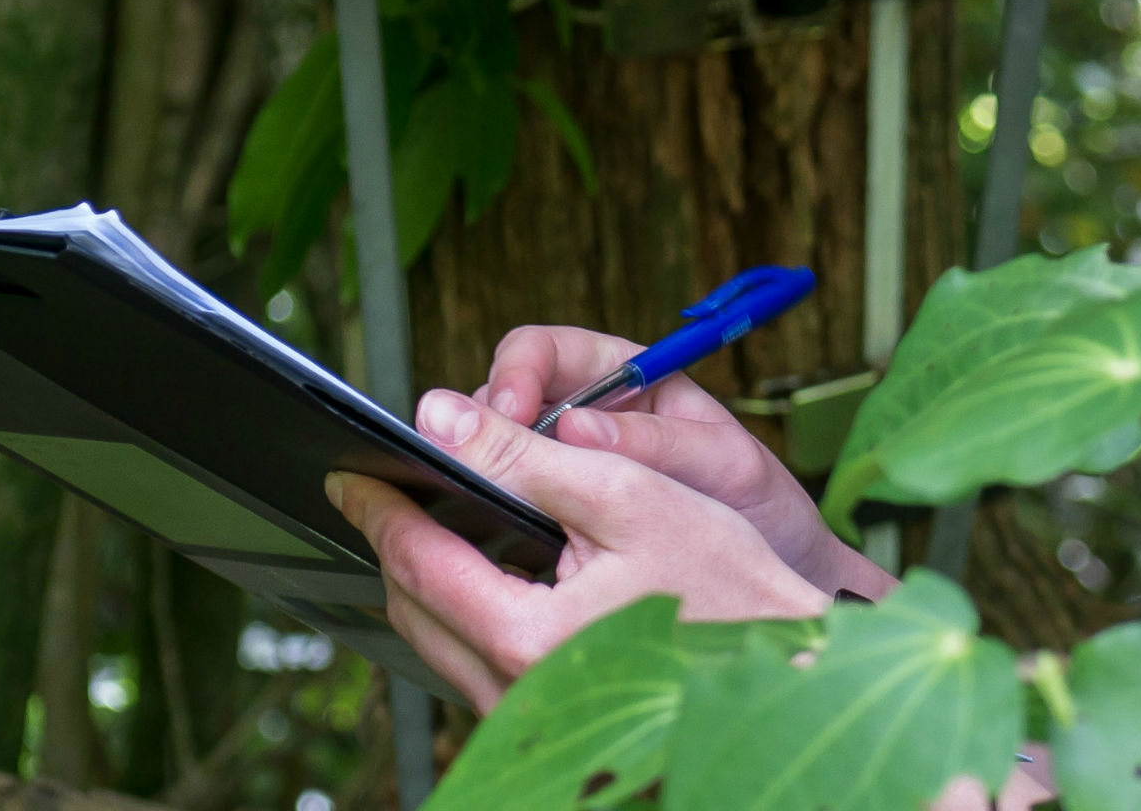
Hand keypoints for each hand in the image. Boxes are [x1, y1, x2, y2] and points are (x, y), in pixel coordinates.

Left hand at [327, 388, 834, 712]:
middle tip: (387, 491)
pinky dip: (466, 613)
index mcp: (525, 635)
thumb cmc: (730, 585)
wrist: (789, 669)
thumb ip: (526, 455)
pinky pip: (477, 665)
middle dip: (395, 545)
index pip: (417, 562)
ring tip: (432, 523)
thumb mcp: (629, 493)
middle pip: (414, 610)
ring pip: (439, 643)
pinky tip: (489, 574)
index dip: (379, 508)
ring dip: (428, 580)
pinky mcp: (547, 723)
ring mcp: (526, 716)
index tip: (351, 473)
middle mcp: (513, 691)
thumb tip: (442, 417)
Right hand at [475, 324, 894, 600]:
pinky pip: (513, 513)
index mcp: (623, 379)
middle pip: (503, 402)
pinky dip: (500, 523)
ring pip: (498, 459)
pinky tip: (505, 546)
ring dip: (487, 476)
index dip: (516, 373)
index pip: (542, 352)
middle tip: (482, 466)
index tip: (509, 411)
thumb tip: (578, 428)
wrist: (783, 577)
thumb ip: (659, 442)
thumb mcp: (723, 463)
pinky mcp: (563, 525)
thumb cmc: (763, 507)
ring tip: (495, 508)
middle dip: (484, 429)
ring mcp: (569, 473)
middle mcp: (586, 418)